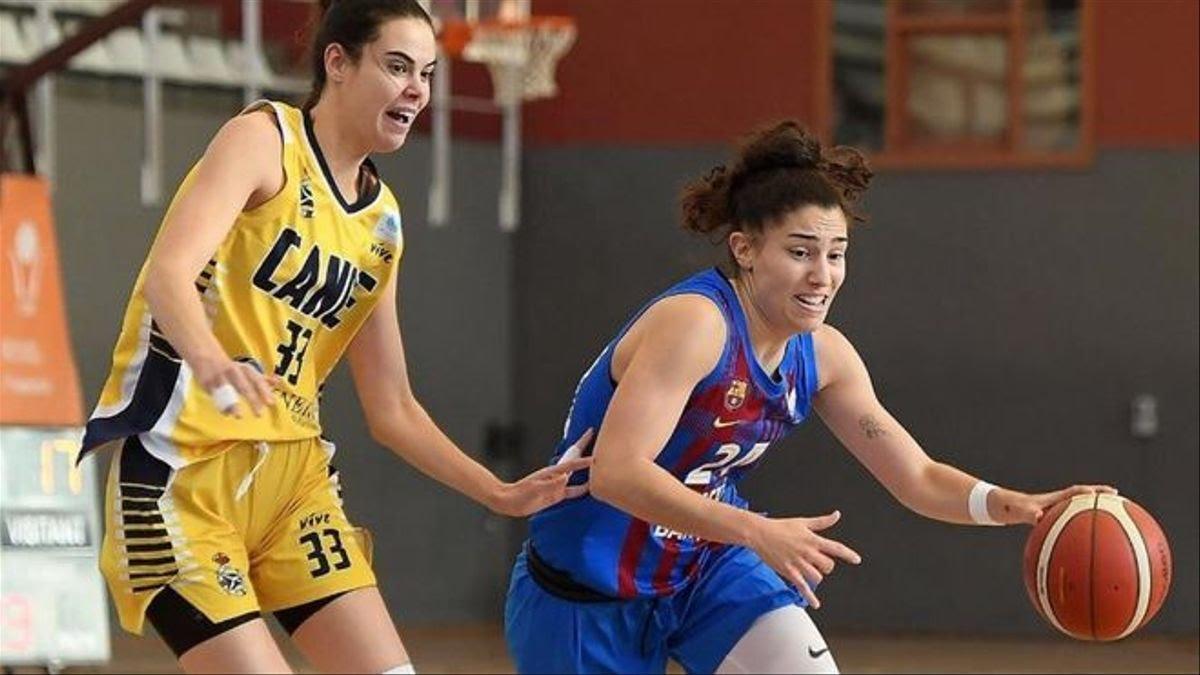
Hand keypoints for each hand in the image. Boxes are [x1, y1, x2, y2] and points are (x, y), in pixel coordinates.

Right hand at [193, 355, 277, 417]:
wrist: (206, 356)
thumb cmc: (231, 368)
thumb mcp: (247, 371)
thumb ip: (262, 379)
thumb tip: (278, 382)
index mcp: (245, 370)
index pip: (257, 381)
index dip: (264, 392)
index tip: (271, 403)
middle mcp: (233, 372)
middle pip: (244, 387)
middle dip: (252, 400)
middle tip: (260, 414)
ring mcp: (220, 377)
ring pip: (228, 392)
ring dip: (233, 404)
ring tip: (239, 416)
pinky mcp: (207, 383)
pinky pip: (215, 396)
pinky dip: (221, 405)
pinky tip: (226, 413)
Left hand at [490, 429, 594, 516]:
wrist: (509, 502)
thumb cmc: (519, 495)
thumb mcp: (534, 489)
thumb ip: (550, 484)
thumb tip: (566, 478)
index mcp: (552, 473)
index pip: (573, 462)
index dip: (585, 458)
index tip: (598, 453)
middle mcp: (557, 477)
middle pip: (575, 460)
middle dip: (585, 447)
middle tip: (595, 435)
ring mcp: (557, 485)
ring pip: (576, 475)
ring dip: (587, 468)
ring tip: (599, 460)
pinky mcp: (556, 495)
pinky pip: (573, 490)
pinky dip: (583, 488)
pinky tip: (589, 488)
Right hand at [746, 510, 861, 608]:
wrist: (760, 533)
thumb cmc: (781, 527)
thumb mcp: (803, 522)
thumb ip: (822, 521)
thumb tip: (837, 515)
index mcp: (813, 539)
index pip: (835, 548)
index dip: (848, 554)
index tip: (857, 560)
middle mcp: (808, 552)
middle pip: (828, 566)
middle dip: (826, 566)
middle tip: (819, 562)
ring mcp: (798, 563)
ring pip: (817, 576)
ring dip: (817, 575)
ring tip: (809, 570)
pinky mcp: (789, 572)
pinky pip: (803, 587)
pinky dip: (810, 597)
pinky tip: (815, 604)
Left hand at [992, 484, 1118, 524]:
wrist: (1000, 508)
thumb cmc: (1011, 508)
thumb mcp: (1021, 511)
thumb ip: (1029, 514)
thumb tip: (1039, 517)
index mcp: (1054, 499)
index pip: (1078, 492)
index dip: (1095, 492)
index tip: (1113, 494)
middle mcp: (1057, 503)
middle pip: (1084, 500)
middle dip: (1102, 501)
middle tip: (1122, 504)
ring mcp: (1054, 510)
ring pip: (1078, 511)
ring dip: (1093, 515)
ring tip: (1112, 523)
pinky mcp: (1049, 518)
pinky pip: (1069, 523)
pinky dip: (1078, 530)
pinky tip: (1084, 544)